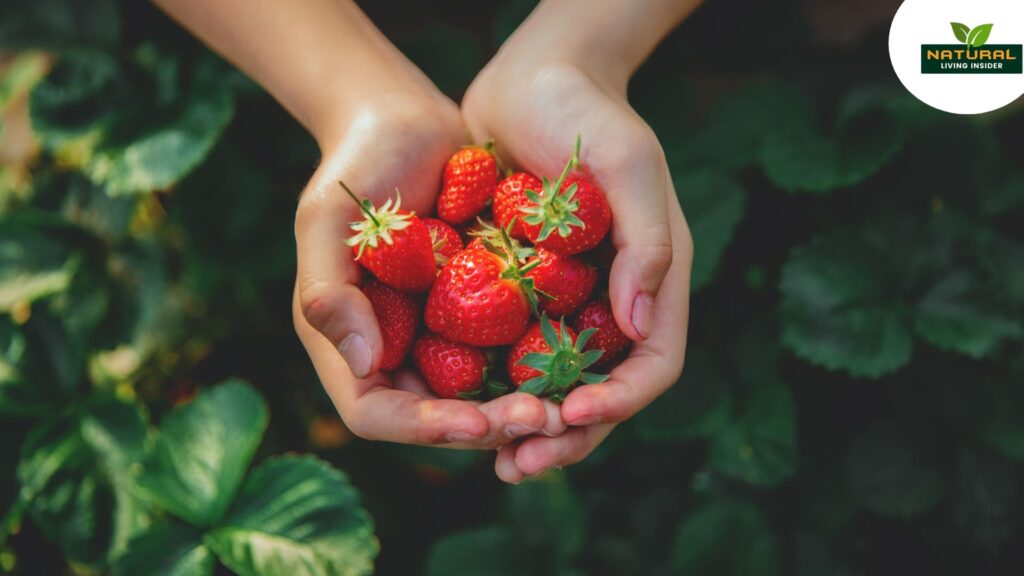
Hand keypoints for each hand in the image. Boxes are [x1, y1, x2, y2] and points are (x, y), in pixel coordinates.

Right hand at [293, 93, 557, 447]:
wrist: (406, 121)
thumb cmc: (356, 164)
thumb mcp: (328, 220)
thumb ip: (328, 291)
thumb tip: (361, 365)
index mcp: (346, 341)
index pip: (376, 412)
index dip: (424, 427)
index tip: (478, 422)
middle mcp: (393, 349)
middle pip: (436, 416)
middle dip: (488, 425)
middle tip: (544, 417)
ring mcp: (436, 333)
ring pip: (478, 394)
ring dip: (519, 405)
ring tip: (566, 402)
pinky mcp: (477, 310)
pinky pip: (506, 351)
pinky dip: (536, 364)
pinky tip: (577, 361)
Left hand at [463, 50, 693, 481]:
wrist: (529, 78)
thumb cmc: (586, 113)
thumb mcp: (628, 165)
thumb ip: (647, 243)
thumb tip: (640, 327)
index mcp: (652, 279)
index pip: (652, 365)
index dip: (618, 401)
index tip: (570, 413)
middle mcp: (613, 301)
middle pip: (602, 391)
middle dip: (567, 434)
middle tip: (519, 464)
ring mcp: (567, 300)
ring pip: (555, 383)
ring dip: (528, 426)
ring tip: (493, 459)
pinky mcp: (521, 291)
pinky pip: (510, 352)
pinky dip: (493, 385)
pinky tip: (458, 407)